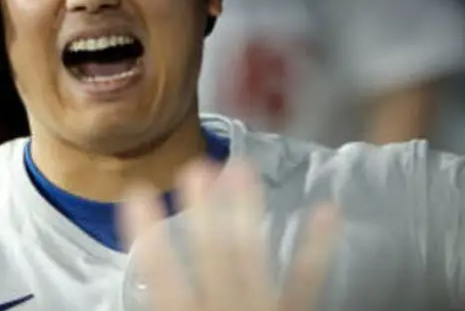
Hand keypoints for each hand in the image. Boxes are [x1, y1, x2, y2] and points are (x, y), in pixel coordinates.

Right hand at [119, 158, 339, 310]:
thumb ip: (169, 308)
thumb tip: (144, 289)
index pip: (163, 280)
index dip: (147, 237)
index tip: (136, 195)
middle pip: (213, 257)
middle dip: (205, 211)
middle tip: (196, 168)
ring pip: (254, 257)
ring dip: (247, 211)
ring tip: (243, 169)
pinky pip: (308, 280)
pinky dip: (317, 244)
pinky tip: (328, 207)